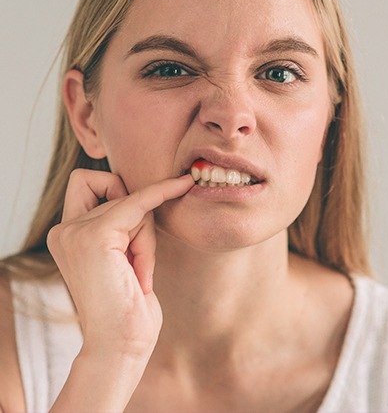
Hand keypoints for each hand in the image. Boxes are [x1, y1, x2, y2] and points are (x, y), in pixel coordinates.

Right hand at [46, 168, 193, 360]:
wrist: (120, 346)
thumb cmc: (126, 308)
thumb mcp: (118, 257)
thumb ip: (118, 225)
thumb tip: (143, 193)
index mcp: (66, 235)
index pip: (86, 183)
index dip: (113, 184)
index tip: (146, 185)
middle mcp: (63, 231)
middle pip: (115, 192)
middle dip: (138, 222)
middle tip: (136, 263)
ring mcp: (75, 232)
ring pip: (131, 203)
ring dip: (146, 238)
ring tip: (137, 275)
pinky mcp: (96, 236)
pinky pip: (139, 202)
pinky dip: (162, 193)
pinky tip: (182, 185)